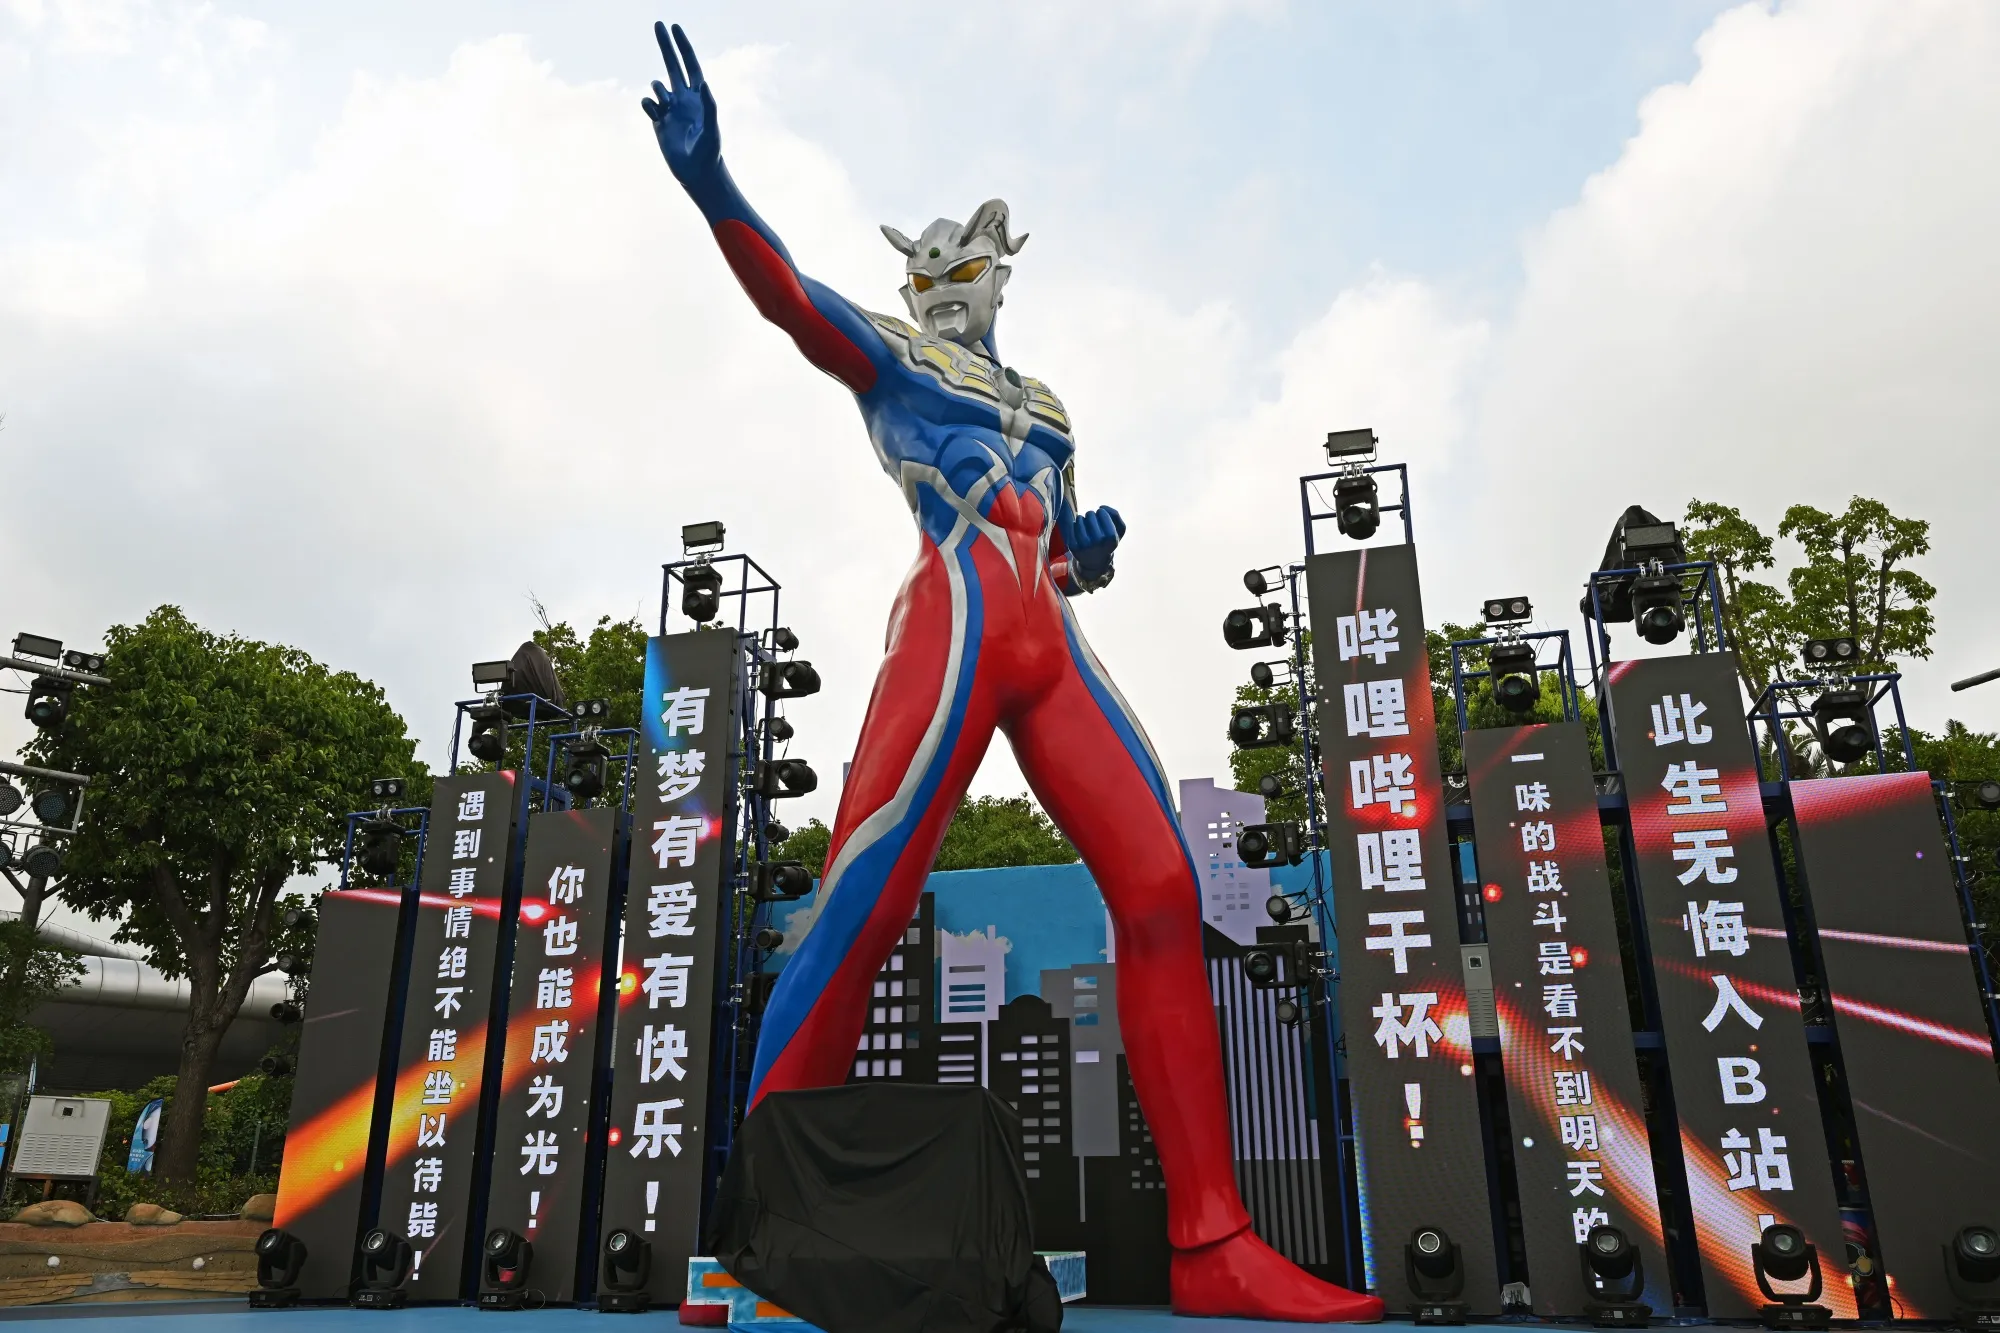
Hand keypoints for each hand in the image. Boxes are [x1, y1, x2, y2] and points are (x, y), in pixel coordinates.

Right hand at [640, 22, 718, 188]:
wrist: (696, 172)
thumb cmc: (709, 152)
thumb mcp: (713, 130)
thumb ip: (710, 107)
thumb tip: (704, 85)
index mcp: (698, 96)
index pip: (690, 64)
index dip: (683, 46)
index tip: (675, 27)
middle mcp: (683, 98)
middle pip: (672, 65)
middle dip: (665, 45)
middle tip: (657, 24)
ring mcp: (670, 108)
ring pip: (656, 86)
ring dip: (658, 90)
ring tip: (667, 108)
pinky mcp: (658, 121)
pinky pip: (648, 104)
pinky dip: (650, 106)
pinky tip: (658, 118)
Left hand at [1071, 505, 1125, 584]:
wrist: (1095, 562)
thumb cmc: (1108, 542)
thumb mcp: (1119, 531)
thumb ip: (1115, 515)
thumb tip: (1101, 507)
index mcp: (1111, 539)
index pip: (1103, 515)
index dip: (1102, 512)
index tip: (1102, 515)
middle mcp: (1098, 543)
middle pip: (1090, 515)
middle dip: (1091, 514)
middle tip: (1092, 519)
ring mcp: (1084, 545)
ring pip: (1080, 519)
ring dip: (1082, 518)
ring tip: (1085, 522)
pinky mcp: (1074, 547)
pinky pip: (1072, 527)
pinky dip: (1075, 524)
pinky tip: (1080, 528)